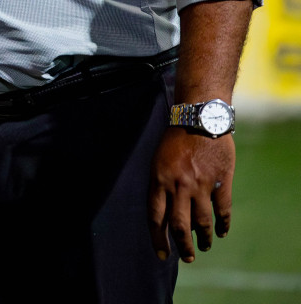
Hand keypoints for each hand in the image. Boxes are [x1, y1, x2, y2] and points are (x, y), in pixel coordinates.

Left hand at [149, 128, 234, 262]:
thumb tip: (162, 213)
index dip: (158, 239)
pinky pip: (222, 210)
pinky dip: (223, 224)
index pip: (155, 218)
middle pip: (179, 226)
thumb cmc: (175, 139)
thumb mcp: (158, 161)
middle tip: (187, 258)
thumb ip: (160, 186)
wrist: (199, 119)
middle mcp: (178, 186)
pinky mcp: (221, 182)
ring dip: (204, 239)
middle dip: (183, 247)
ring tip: (205, 246)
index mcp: (159, 180)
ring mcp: (200, 185)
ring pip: (202, 222)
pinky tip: (222, 232)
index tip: (162, 254)